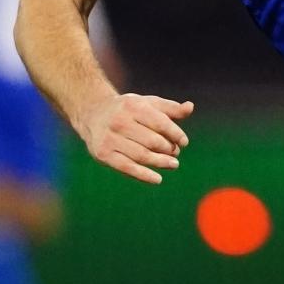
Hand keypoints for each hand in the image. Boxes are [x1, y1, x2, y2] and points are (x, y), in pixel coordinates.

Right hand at [76, 94, 194, 184]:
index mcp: (133, 106)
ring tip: (173, 164)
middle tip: (175, 153)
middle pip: (153, 141)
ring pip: (142, 155)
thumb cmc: (129, 110)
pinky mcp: (103, 154)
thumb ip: (171, 108)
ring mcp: (110, 138)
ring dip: (161, 162)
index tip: (184, 142)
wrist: (93, 113)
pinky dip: (144, 175)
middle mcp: (120, 121)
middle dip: (168, 149)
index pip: (161, 123)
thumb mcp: (148, 104)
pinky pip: (127, 167)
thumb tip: (190, 107)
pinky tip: (158, 179)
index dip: (176, 134)